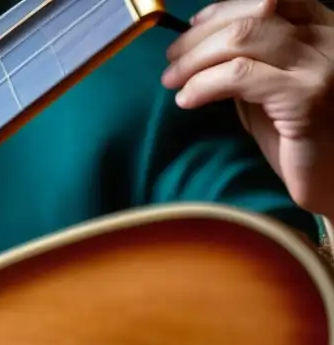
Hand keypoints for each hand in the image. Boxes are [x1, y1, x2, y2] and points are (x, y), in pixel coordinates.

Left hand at [162, 0, 333, 217]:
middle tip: (171, 60)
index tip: (192, 26)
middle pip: (251, 15)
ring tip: (172, 80)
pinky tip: (187, 99)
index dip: (226, 8)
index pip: (272, 0)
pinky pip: (240, 76)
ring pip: (242, 39)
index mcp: (323, 30)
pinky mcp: (305, 96)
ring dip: (194, 59)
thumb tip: (202, 48)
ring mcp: (319, 66)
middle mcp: (327, 39)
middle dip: (200, 36)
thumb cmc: (301, 140)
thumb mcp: (274, 89)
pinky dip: (203, 84)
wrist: (333, 181)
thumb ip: (252, 62)